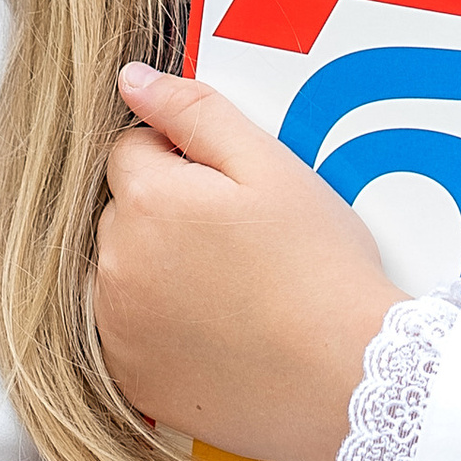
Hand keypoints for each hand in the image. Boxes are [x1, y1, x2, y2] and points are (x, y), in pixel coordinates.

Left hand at [94, 66, 395, 460]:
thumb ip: (194, 113)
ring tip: (234, 289)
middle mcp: (114, 266)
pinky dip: (160, 328)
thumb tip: (132, 79)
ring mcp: (117, 330)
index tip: (233, 191)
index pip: (131, 149)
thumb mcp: (271, 167)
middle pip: (123, 212)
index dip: (184, 159)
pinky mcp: (132, 381)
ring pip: (122, 273)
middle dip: (166, 213)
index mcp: (146, 202)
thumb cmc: (320, 269)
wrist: (345, 380)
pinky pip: (128, 334)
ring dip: (158, 270)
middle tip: (242, 241)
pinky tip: (219, 332)